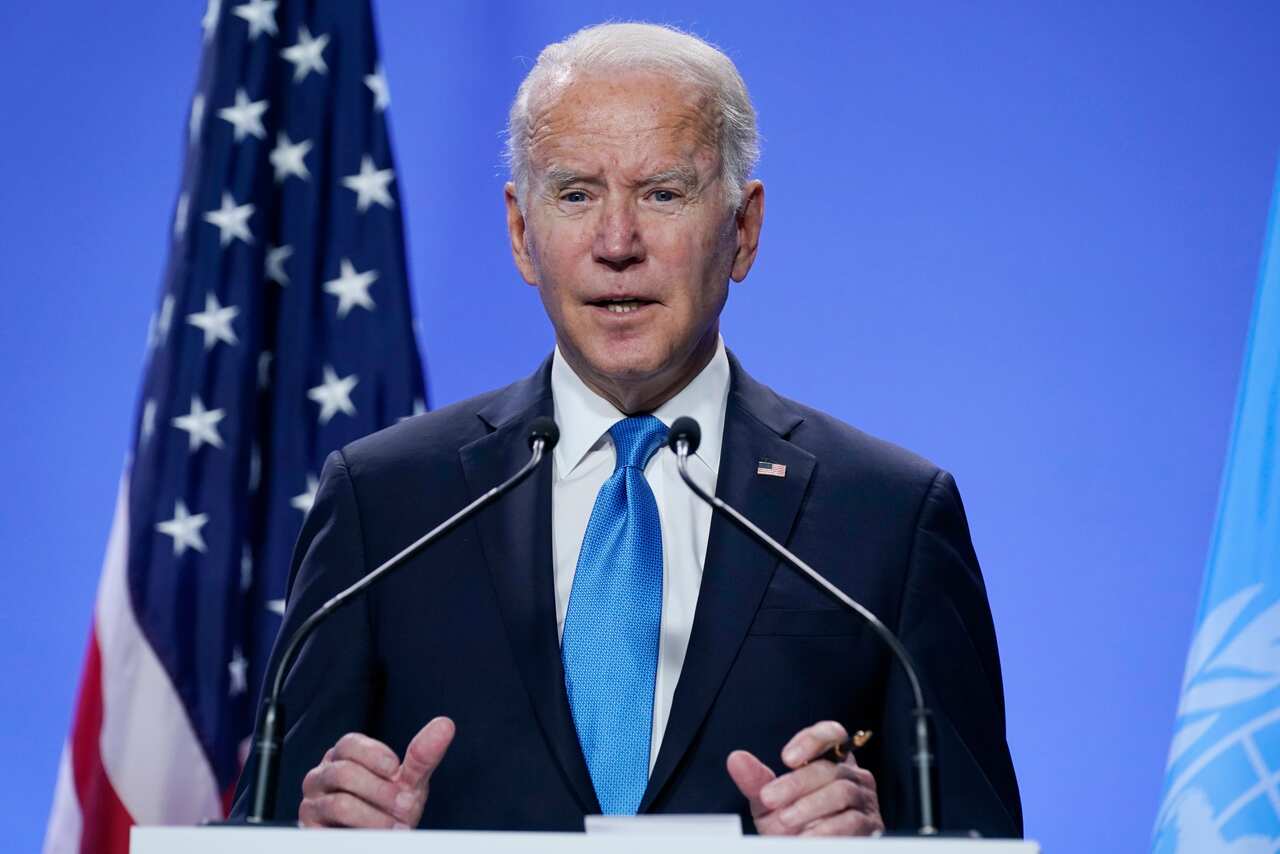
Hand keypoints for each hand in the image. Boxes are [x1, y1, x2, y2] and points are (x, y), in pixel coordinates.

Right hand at [299, 716, 454, 828]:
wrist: (379, 841)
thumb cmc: (391, 809)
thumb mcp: (409, 782)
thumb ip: (422, 755)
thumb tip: (445, 725)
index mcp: (343, 757)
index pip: (350, 744)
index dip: (376, 757)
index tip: (396, 772)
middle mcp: (322, 776)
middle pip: (344, 773)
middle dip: (382, 792)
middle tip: (404, 807)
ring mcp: (312, 803)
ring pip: (339, 803)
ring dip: (374, 817)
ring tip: (394, 827)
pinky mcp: (309, 830)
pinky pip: (331, 830)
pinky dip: (360, 832)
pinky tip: (373, 837)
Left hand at [726, 720, 883, 835]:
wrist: (806, 852)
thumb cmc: (792, 826)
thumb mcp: (769, 803)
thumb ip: (756, 781)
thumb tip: (736, 758)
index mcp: (831, 762)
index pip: (833, 734)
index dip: (812, 740)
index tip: (786, 759)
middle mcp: (853, 776)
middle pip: (829, 767)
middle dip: (795, 782)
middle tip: (769, 798)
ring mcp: (864, 800)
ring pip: (842, 791)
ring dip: (809, 806)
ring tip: (785, 819)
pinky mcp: (871, 826)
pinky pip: (852, 821)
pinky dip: (826, 829)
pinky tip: (807, 837)